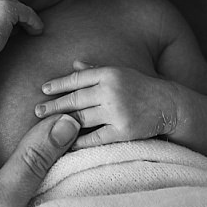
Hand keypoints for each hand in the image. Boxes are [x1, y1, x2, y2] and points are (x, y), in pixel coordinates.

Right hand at [0, 0, 42, 63]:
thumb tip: (15, 14)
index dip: (7, 14)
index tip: (15, 26)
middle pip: (9, 1)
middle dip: (16, 16)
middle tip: (22, 30)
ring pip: (18, 7)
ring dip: (26, 20)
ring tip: (32, 30)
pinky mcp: (6, 6)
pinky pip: (27, 12)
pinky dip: (34, 22)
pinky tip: (36, 31)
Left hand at [36, 62, 179, 144]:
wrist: (170, 105)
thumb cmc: (143, 88)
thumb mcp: (122, 72)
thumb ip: (97, 69)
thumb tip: (74, 64)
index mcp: (110, 74)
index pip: (78, 78)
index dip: (59, 84)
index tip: (44, 89)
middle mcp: (112, 91)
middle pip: (75, 99)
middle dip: (53, 105)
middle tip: (37, 110)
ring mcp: (117, 111)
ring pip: (81, 118)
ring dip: (61, 122)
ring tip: (46, 125)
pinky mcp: (123, 131)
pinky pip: (94, 137)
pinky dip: (78, 141)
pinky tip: (66, 143)